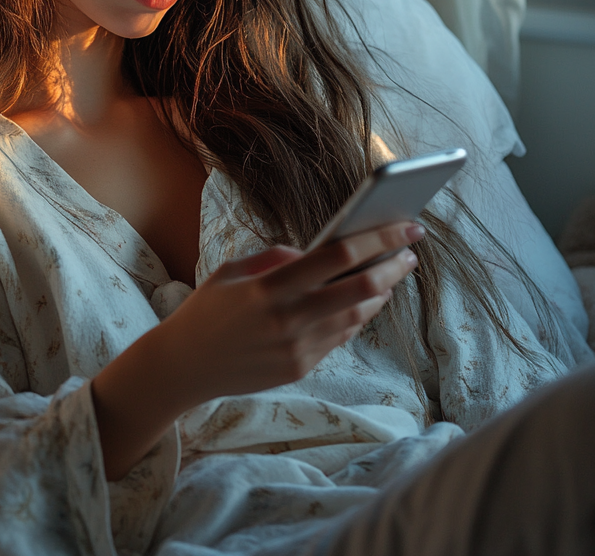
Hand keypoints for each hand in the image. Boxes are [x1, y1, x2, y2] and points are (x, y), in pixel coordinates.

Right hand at [91, 221, 423, 479]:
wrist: (184, 366)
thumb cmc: (207, 310)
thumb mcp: (232, 271)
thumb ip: (276, 258)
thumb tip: (315, 252)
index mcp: (269, 287)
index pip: (337, 256)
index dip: (378, 240)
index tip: (405, 227)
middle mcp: (288, 319)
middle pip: (360, 289)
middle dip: (393, 268)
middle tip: (410, 253)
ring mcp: (296, 348)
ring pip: (357, 316)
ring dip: (381, 294)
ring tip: (391, 275)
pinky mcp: (299, 367)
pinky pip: (340, 337)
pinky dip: (356, 316)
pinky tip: (364, 301)